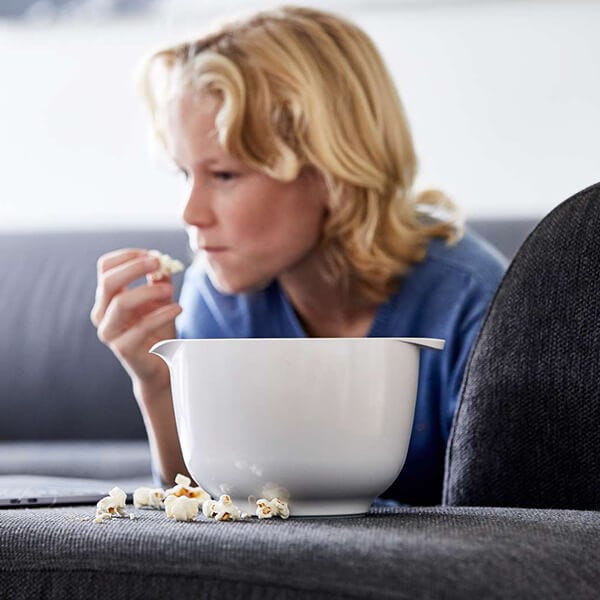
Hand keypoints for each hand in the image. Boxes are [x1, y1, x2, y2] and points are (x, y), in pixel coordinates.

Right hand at [90, 248, 182, 391]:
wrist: (163, 364)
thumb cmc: (159, 330)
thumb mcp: (161, 300)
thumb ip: (159, 280)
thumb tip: (162, 261)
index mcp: (107, 298)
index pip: (105, 267)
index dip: (127, 256)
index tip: (152, 254)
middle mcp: (102, 314)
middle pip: (108, 281)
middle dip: (134, 267)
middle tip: (158, 262)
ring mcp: (110, 332)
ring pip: (121, 302)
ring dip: (148, 290)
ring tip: (170, 289)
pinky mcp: (123, 348)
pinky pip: (142, 326)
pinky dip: (162, 314)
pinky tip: (177, 308)